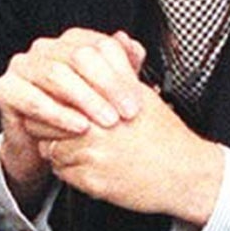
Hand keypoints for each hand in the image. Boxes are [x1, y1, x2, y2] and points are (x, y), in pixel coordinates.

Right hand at [0, 29, 148, 202]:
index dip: (122, 72)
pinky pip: (33, 99)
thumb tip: (134, 46)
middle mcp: (45, 48)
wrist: (40, 146)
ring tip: (108, 121)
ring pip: (56, 74)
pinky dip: (59, 114)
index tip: (137, 102)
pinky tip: (80, 127)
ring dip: (86, 99)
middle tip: (127, 113)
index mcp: (70, 42)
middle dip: (107, 85)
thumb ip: (121, 70)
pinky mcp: (6, 89)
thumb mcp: (104, 96)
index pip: (100, 44)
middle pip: (80, 56)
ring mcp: (22, 66)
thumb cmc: (75, 117)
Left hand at [42, 84, 225, 225]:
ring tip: (79, 147)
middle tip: (63, 127)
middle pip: (45, 125)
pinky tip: (88, 164)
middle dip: (50, 126)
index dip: (53, 101)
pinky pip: (63, 174)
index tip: (58, 104)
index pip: (54, 99)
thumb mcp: (140, 93)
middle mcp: (93, 130)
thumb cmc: (165, 134)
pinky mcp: (92, 183)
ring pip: (51, 151)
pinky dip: (70, 170)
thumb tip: (102, 47)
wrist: (184, 173)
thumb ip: (115, 70)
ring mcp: (91, 158)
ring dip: (59, 150)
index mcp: (101, 103)